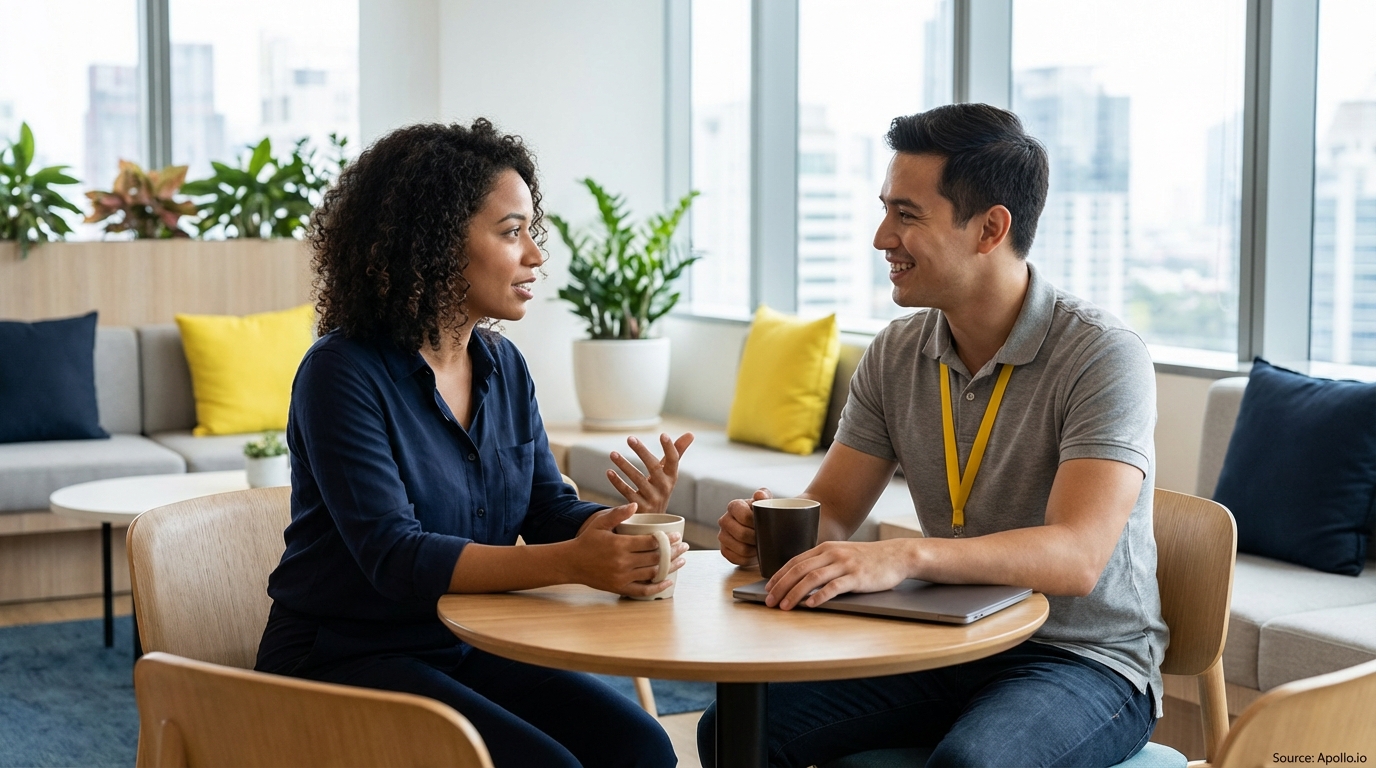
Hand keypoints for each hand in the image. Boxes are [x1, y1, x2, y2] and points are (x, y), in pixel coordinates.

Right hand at [567, 502, 689, 597]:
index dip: (667, 539)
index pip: (650, 542)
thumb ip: (617, 514)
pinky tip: (668, 581)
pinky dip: (657, 587)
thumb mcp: (600, 524)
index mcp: (620, 545)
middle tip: (685, 547)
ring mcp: (622, 577)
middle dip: (673, 552)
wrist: (571, 563)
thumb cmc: (587, 541)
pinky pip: (643, 590)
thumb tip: (635, 505)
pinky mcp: (619, 588)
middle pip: (656, 558)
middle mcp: (622, 562)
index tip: (677, 536)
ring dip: (670, 567)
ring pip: (653, 573)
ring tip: (681, 560)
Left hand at [606, 432, 693, 516]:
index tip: (663, 435)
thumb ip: (677, 452)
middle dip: (642, 452)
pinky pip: (627, 492)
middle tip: (630, 438)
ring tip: (613, 453)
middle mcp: (664, 488)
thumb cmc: (662, 488)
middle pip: (654, 467)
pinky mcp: (640, 508)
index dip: (669, 448)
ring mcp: (652, 499)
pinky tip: (609, 472)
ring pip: (638, 479)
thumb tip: (691, 433)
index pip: (673, 460)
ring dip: (624, 465)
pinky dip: (617, 482)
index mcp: (672, 477)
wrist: (655, 521)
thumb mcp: (669, 472)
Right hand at [717, 488, 769, 566]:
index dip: (755, 523)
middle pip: (741, 534)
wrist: (760, 531)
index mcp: (734, 506)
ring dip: (753, 550)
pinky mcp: (724, 550)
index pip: (743, 516)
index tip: (765, 525)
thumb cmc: (762, 516)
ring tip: (761, 546)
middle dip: (756, 538)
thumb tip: (759, 495)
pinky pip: (736, 559)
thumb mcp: (765, 504)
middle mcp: (724, 520)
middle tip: (765, 538)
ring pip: (740, 548)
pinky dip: (748, 559)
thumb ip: (764, 497)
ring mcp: (722, 536)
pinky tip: (753, 553)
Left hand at [765, 539, 911, 609]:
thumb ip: (823, 562)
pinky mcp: (857, 577)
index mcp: (826, 548)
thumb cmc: (868, 558)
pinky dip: (820, 596)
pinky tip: (811, 605)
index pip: (795, 561)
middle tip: (769, 601)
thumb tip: (801, 578)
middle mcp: (832, 554)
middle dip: (781, 586)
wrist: (896, 556)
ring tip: (784, 606)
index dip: (779, 575)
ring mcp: (845, 565)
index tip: (767, 588)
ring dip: (795, 593)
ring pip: (813, 578)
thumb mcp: (842, 554)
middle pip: (799, 569)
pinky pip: (834, 587)